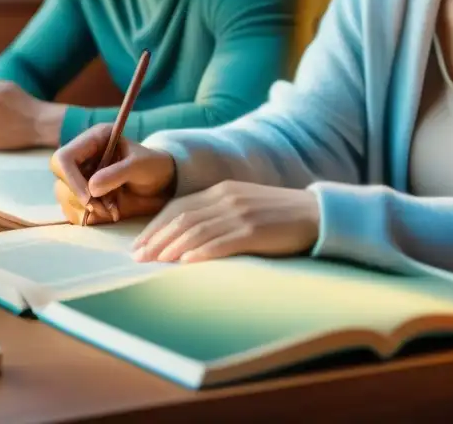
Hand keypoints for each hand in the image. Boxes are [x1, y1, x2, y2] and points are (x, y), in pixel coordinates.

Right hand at [51, 123, 176, 224]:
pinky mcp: (81, 193)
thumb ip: (117, 173)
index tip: (90, 198)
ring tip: (113, 210)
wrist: (161, 181)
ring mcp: (79, 175)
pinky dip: (89, 216)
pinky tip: (108, 212)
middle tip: (105, 209)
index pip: (64, 159)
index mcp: (93, 140)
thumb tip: (91, 188)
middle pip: (61, 180)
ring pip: (64, 196)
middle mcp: (82, 156)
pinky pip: (72, 209)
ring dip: (87, 209)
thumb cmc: (152, 166)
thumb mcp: (140, 166)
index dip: (71, 179)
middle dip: (81, 198)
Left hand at [130, 180, 319, 263]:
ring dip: (171, 247)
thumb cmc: (277, 215)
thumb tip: (185, 237)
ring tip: (154, 262)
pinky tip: (185, 262)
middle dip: (156, 238)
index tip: (138, 244)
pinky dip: (200, 252)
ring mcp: (240, 214)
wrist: (315, 214)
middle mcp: (227, 198)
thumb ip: (217, 213)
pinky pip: (221, 242)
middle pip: (182, 218)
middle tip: (137, 257)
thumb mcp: (242, 205)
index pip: (177, 207)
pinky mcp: (254, 231)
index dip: (155, 226)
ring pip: (197, 230)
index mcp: (221, 190)